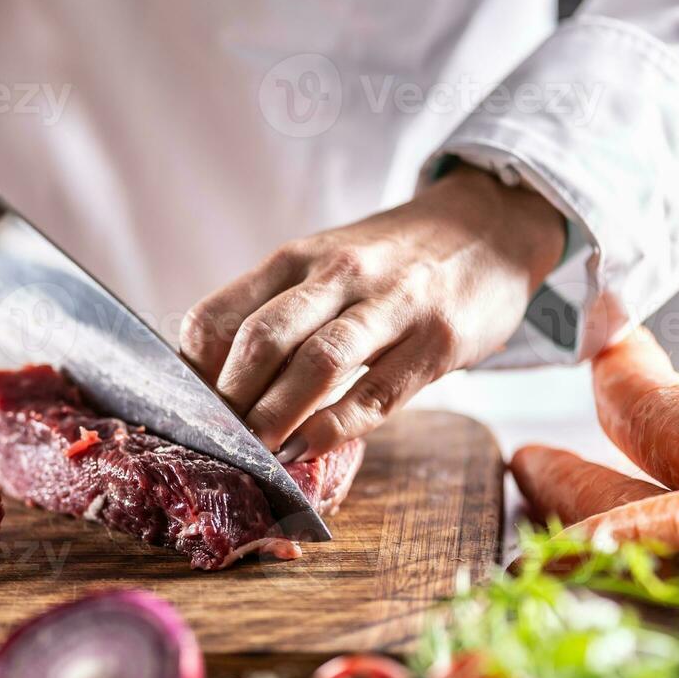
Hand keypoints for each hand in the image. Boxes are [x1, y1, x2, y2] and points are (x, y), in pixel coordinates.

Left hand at [179, 165, 566, 460]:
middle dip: (230, 401)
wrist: (491, 223)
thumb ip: (278, 310)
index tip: (187, 410)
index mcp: (296, 259)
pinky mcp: (438, 339)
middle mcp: (338, 274)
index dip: (193, 371)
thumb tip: (215, 380)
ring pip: (318, 363)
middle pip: (262, 340)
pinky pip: (378, 392)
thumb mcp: (325, 264)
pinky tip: (310, 449)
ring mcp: (392, 304)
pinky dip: (337, 427)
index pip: (219, 315)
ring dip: (277, 417)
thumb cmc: (392, 258)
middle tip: (215, 442)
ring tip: (256, 454)